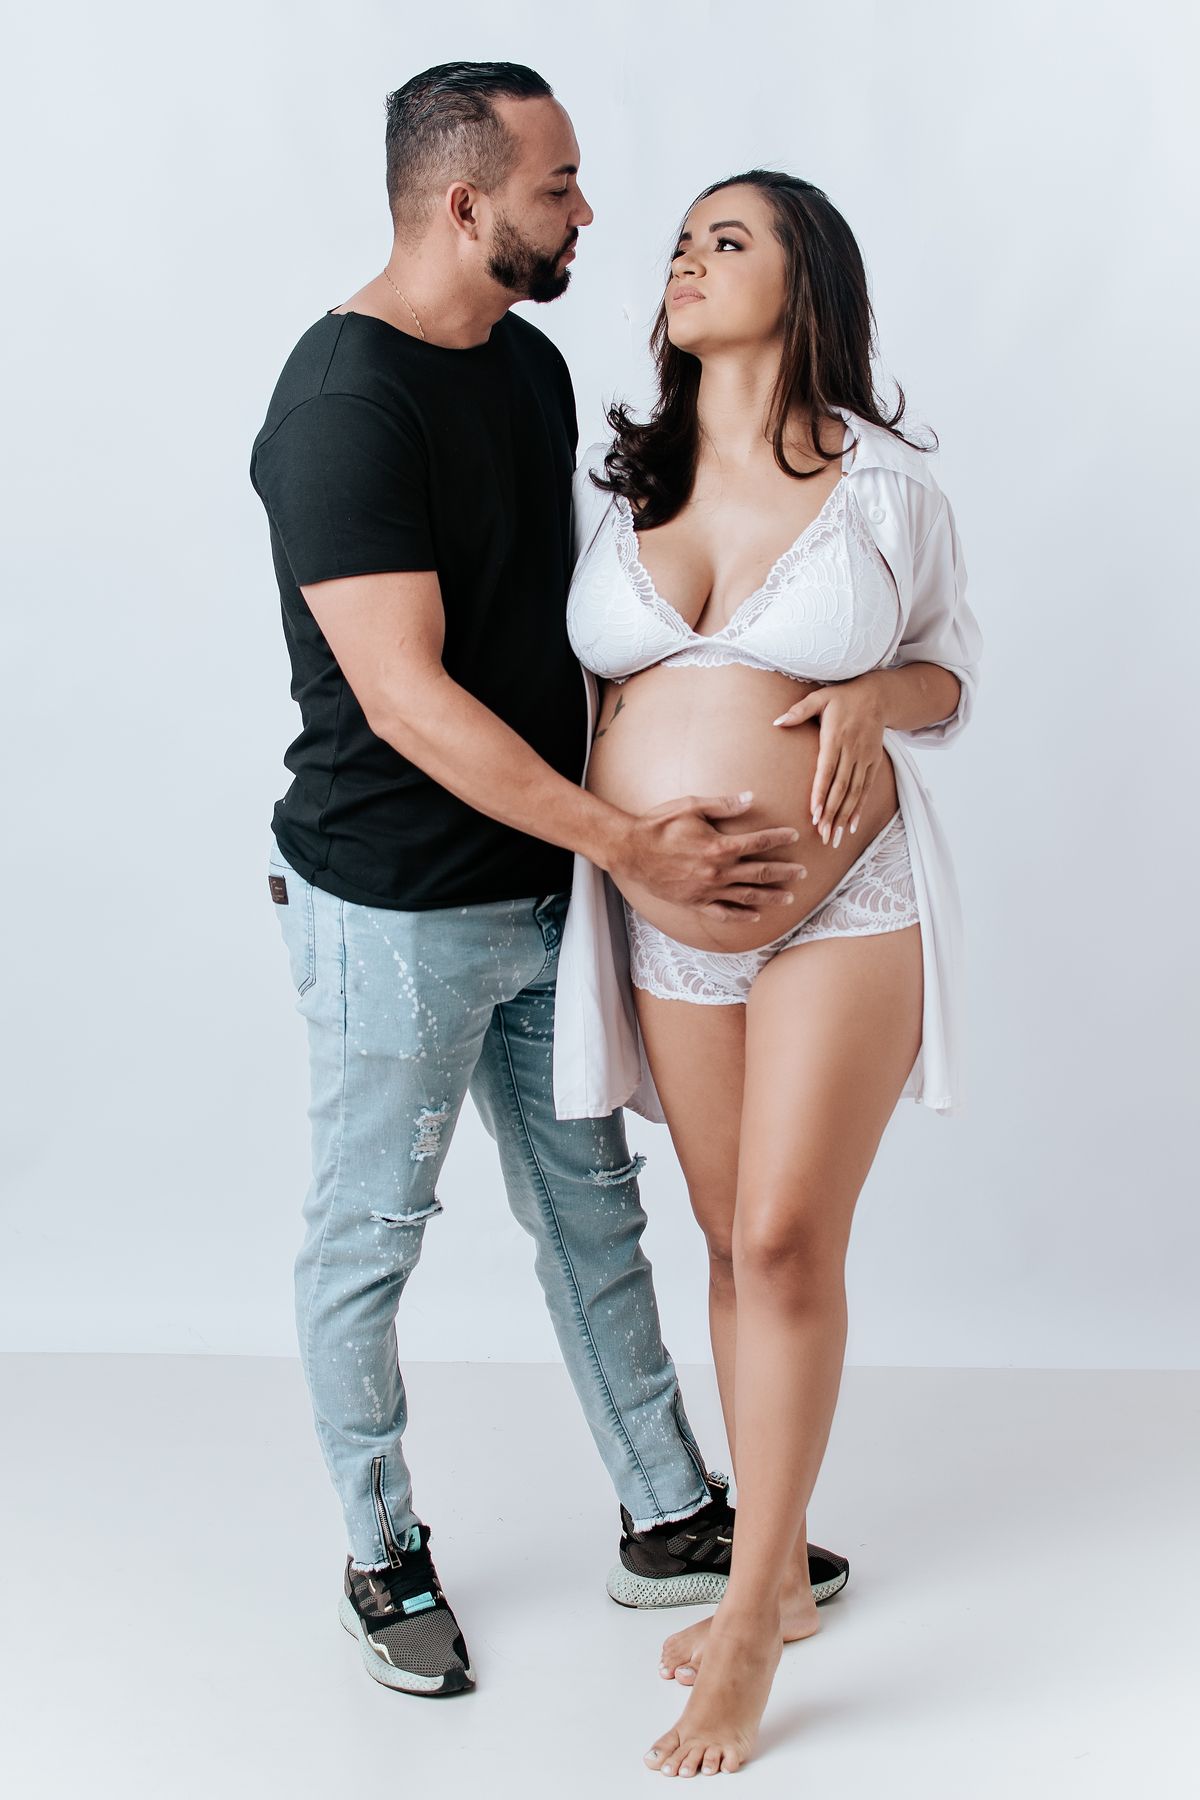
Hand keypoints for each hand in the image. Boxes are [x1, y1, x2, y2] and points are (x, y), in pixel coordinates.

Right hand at [611, 792, 807, 921]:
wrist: (631, 850)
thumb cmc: (659, 824)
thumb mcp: (692, 806)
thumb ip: (724, 805)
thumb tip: (751, 798)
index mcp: (720, 845)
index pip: (758, 842)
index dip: (779, 838)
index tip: (794, 836)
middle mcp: (718, 871)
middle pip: (760, 872)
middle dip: (784, 872)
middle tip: (803, 872)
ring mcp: (708, 890)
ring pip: (747, 896)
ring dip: (771, 896)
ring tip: (789, 896)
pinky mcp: (695, 902)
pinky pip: (723, 913)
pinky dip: (742, 916)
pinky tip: (756, 916)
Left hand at [774, 675, 886, 847]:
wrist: (877, 696)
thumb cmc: (843, 698)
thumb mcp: (820, 697)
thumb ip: (799, 710)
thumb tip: (777, 722)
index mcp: (835, 737)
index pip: (827, 770)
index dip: (821, 793)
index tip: (814, 814)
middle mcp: (852, 750)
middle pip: (841, 787)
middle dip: (832, 813)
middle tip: (823, 836)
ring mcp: (864, 758)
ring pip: (855, 792)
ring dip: (845, 816)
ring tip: (835, 838)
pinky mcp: (873, 762)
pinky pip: (866, 788)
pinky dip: (860, 808)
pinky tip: (853, 826)